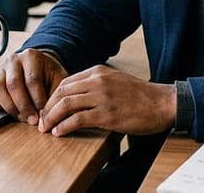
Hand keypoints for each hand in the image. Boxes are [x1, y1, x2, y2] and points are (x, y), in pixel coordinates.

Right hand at [0, 49, 67, 125]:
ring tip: (23, 117)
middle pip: (13, 84)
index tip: (43, 114)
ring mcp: (0, 69)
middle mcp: (13, 59)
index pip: (32, 80)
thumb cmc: (49, 75)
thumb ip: (55, 95)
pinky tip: (13, 111)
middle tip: (32, 120)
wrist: (39, 67)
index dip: (38, 100)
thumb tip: (46, 117)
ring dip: (10, 107)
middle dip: (24, 106)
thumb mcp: (58, 79)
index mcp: (31, 56)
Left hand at [38, 65, 175, 136]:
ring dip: (52, 118)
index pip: (66, 82)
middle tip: (42, 120)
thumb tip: (78, 95)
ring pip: (65, 105)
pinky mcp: (106, 114)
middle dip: (48, 107)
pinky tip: (59, 132)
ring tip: (46, 128)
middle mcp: (97, 81)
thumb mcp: (116, 80)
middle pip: (62, 92)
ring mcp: (101, 97)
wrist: (162, 103)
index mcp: (98, 71)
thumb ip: (97, 83)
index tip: (48, 108)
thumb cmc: (141, 95)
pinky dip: (64, 127)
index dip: (53, 96)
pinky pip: (77, 120)